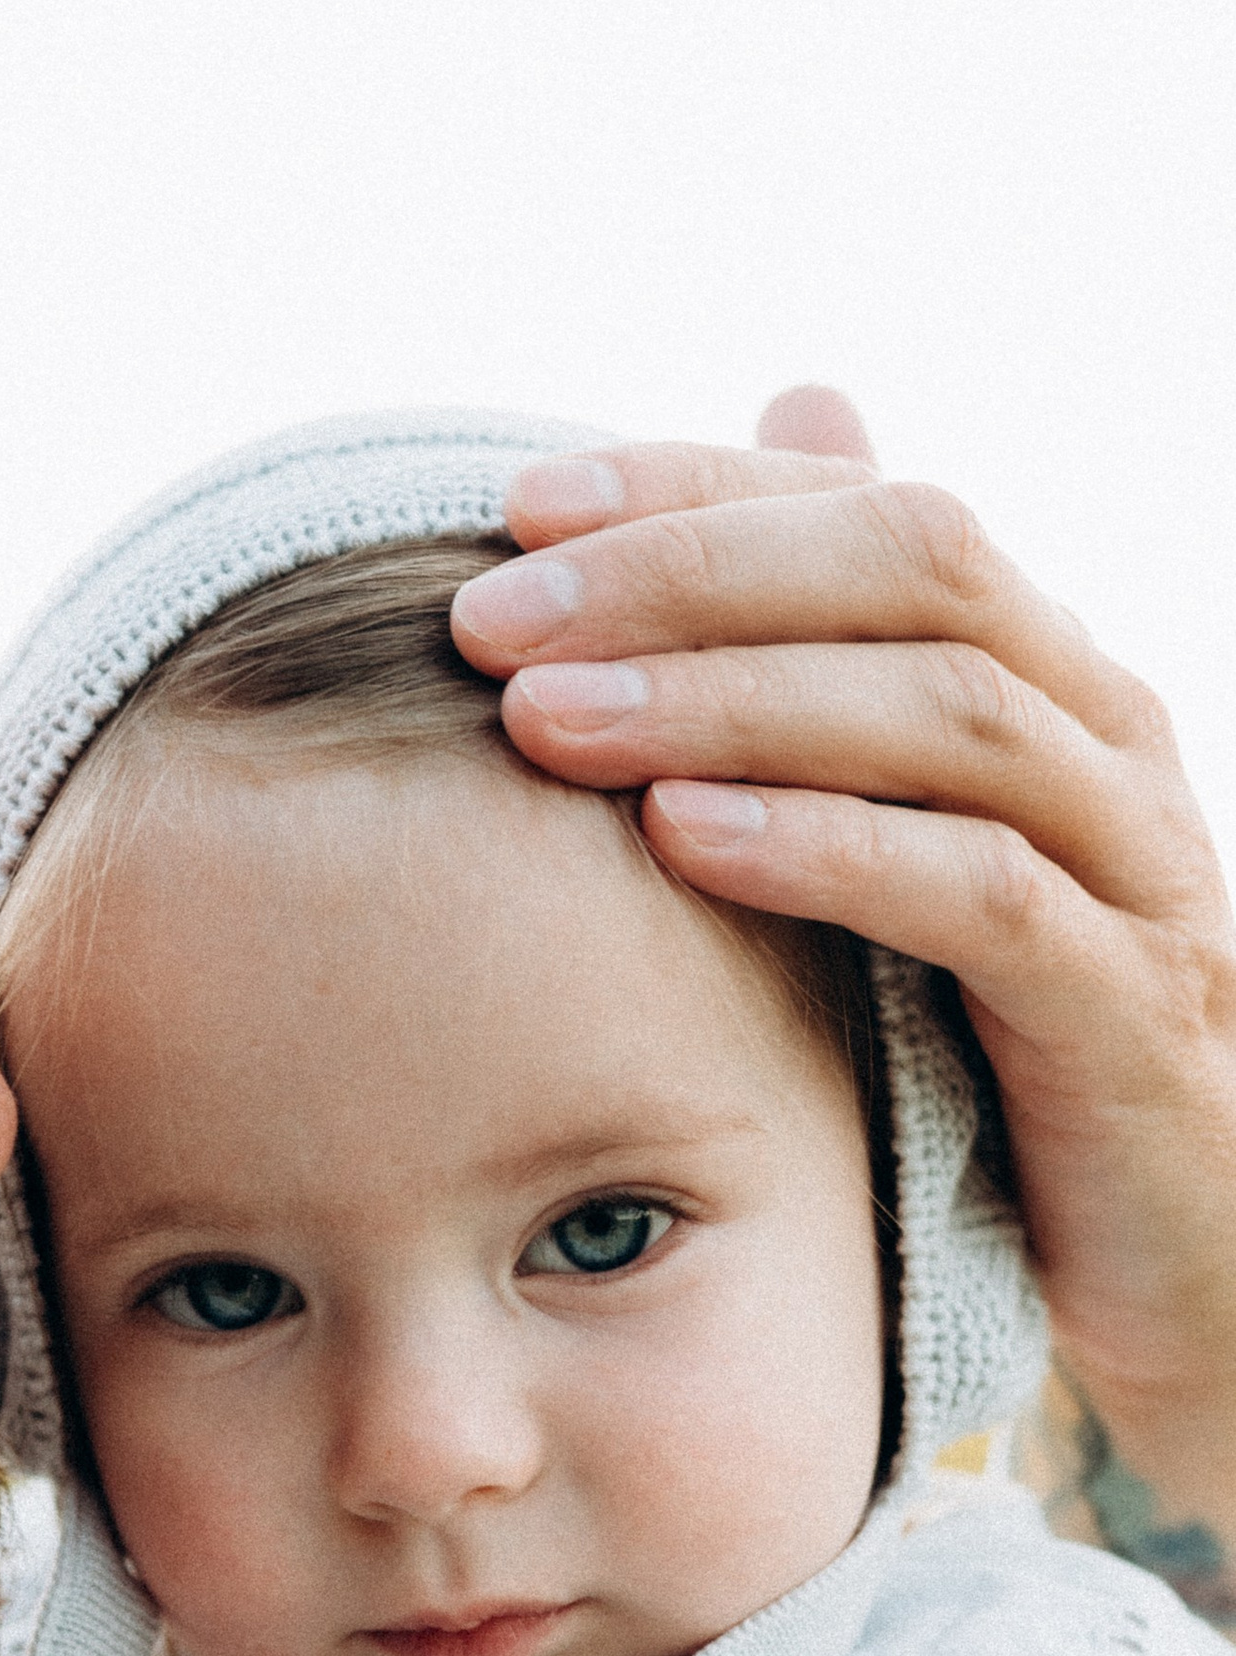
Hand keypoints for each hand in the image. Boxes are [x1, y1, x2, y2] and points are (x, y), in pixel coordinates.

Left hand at [447, 389, 1235, 1601]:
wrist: (1162, 1257)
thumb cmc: (989, 1037)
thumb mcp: (892, 836)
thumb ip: (834, 653)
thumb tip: (799, 397)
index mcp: (1041, 667)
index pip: (865, 503)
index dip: (691, 488)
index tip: (509, 507)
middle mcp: (1106, 733)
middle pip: (917, 565)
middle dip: (688, 573)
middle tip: (492, 619)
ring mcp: (1138, 867)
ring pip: (950, 714)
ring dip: (727, 701)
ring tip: (547, 722)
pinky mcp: (1132, 1014)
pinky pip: (986, 898)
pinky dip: (827, 849)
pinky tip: (680, 838)